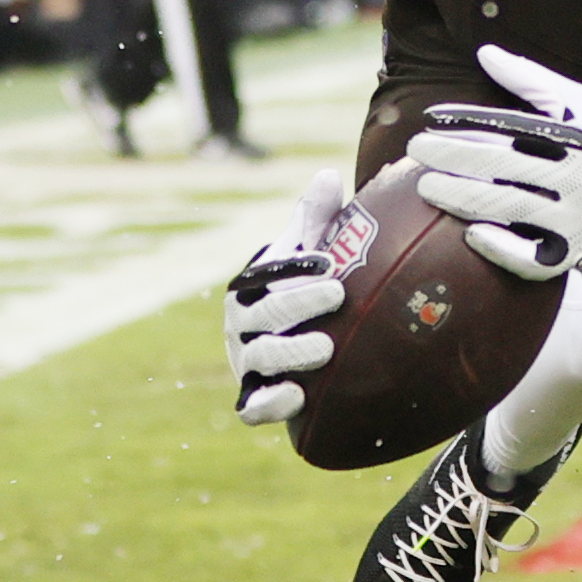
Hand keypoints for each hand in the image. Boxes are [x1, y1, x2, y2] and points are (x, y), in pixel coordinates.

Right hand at [224, 170, 347, 424]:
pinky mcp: (255, 397)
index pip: (268, 274)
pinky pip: (254, 406)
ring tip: (326, 347)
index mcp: (252, 286)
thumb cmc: (304, 286)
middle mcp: (243, 325)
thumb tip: (327, 175)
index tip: (330, 262)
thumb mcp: (309, 251)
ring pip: (262, 358)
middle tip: (339, 295)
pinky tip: (295, 396)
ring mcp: (247, 362)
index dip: (295, 267)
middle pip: (265, 315)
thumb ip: (316, 217)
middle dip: (299, 304)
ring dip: (291, 352)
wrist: (294, 338)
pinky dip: (270, 403)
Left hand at [406, 45, 581, 281]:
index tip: (434, 117)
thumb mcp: (579, 105)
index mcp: (580, 139)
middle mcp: (580, 179)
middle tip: (418, 148)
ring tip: (425, 185)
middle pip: (506, 165)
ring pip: (510, 207)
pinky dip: (500, 246)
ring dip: (462, 196)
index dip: (471, 122)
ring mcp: (576, 220)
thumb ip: (533, 80)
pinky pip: (530, 257)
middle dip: (455, 155)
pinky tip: (469, 233)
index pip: (516, 127)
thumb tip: (485, 54)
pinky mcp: (569, 256)